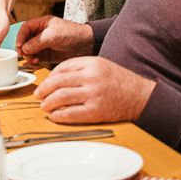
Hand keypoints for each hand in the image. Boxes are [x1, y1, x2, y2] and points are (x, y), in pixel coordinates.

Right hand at [16, 16, 93, 65]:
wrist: (87, 44)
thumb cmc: (72, 33)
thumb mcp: (53, 35)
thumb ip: (37, 42)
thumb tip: (24, 48)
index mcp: (42, 23)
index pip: (25, 28)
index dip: (20, 36)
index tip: (19, 45)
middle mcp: (41, 33)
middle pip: (25, 40)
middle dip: (23, 48)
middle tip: (24, 55)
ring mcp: (44, 45)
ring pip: (29, 50)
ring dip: (29, 56)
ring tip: (33, 59)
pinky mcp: (48, 55)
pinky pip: (36, 58)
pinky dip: (34, 61)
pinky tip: (37, 62)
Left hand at [34, 56, 155, 124]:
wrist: (141, 97)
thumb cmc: (121, 82)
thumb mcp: (102, 66)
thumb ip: (82, 68)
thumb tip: (57, 78)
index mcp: (92, 63)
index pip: (62, 67)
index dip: (49, 76)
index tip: (45, 83)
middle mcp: (92, 77)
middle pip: (57, 82)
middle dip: (44, 90)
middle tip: (39, 96)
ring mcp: (93, 94)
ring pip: (60, 97)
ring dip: (48, 103)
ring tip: (45, 107)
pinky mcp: (96, 111)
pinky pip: (70, 113)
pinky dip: (59, 115)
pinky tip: (55, 116)